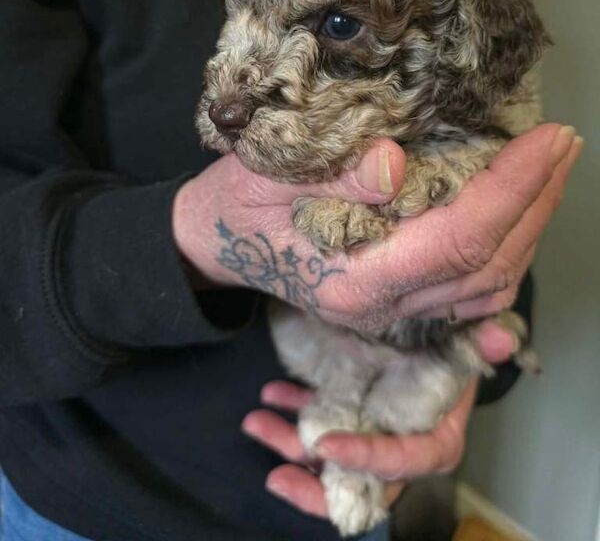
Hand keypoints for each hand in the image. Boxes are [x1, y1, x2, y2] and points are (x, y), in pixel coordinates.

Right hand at [173, 123, 579, 326]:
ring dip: (529, 228)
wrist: (211, 240)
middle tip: (562, 145)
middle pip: (487, 265)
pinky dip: (504, 253)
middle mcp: (379, 306)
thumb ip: (335, 174)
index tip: (547, 138)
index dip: (513, 187)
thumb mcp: (270, 174)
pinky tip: (516, 216)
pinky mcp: (391, 303)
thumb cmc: (236, 201)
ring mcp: (387, 312)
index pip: (459, 237)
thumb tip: (395, 163)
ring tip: (549, 172)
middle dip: (537, 201)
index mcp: (352, 278)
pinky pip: (469, 293)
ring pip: (487, 285)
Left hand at [242, 319, 516, 518]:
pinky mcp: (349, 409)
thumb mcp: (466, 341)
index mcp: (435, 434)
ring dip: (288, 441)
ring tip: (255, 421)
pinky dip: (291, 408)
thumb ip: (483, 343)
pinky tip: (271, 392)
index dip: (368, 460)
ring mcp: (369, 429)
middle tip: (275, 475)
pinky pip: (318, 419)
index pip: (405, 459)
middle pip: (359, 479)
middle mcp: (398, 441)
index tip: (328, 446)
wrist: (437, 333)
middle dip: (315, 485)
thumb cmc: (455, 343)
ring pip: (328, 453)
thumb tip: (505, 335)